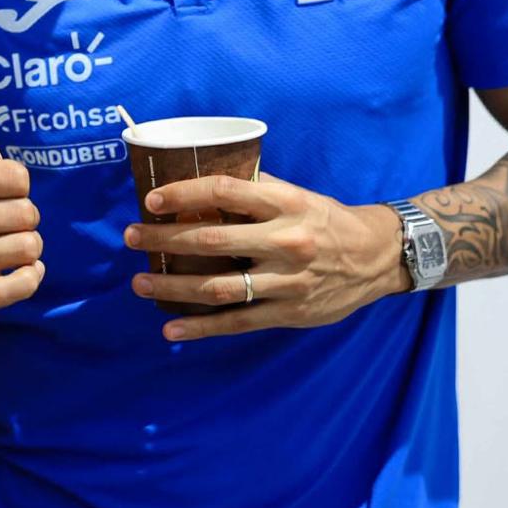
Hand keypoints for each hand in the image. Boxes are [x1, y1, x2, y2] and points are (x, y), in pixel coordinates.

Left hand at [123, 172, 408, 339]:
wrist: (377, 257)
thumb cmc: (326, 219)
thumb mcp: (296, 195)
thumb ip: (255, 189)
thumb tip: (202, 178)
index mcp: (284, 204)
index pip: (224, 193)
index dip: (183, 194)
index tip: (152, 199)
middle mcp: (284, 242)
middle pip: (212, 241)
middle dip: (164, 239)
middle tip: (131, 237)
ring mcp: (286, 281)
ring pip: (218, 287)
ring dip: (173, 287)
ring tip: (140, 283)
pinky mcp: (288, 313)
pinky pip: (237, 322)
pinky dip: (201, 328)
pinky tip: (171, 328)